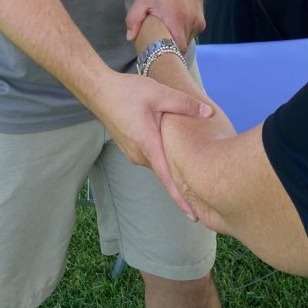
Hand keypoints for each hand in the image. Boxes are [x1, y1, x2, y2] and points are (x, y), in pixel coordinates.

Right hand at [91, 70, 212, 218]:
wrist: (98, 90)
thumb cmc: (127, 92)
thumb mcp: (159, 94)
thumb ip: (184, 104)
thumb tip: (209, 113)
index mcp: (148, 145)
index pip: (167, 179)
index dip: (181, 199)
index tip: (194, 216)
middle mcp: (139, 155)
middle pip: (165, 172)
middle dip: (182, 179)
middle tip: (204, 187)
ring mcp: (132, 152)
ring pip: (157, 162)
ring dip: (171, 163)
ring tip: (191, 164)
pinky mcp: (129, 146)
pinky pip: (150, 156)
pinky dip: (162, 155)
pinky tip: (171, 146)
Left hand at [125, 0, 204, 52]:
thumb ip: (134, 19)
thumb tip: (131, 38)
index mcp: (175, 20)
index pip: (176, 50)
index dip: (167, 54)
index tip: (156, 53)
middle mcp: (190, 24)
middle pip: (180, 47)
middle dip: (169, 46)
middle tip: (157, 40)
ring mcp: (198, 23)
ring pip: (186, 41)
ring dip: (176, 38)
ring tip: (166, 28)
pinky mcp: (202, 21)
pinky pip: (191, 33)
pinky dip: (182, 32)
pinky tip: (175, 21)